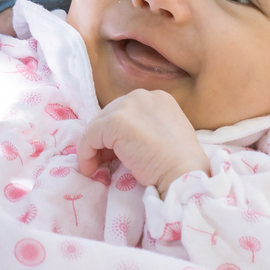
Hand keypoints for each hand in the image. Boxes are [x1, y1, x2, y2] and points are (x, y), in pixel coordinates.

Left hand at [77, 88, 208, 194]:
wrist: (183, 174)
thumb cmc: (178, 164)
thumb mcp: (163, 135)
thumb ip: (143, 129)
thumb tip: (117, 142)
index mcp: (158, 98)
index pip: (126, 111)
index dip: (116, 134)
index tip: (113, 155)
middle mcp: (142, 96)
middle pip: (109, 115)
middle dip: (104, 140)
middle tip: (104, 163)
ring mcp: (129, 106)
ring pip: (98, 125)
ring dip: (94, 147)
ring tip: (97, 168)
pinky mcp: (116, 121)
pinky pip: (90, 136)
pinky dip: (85, 153)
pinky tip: (90, 169)